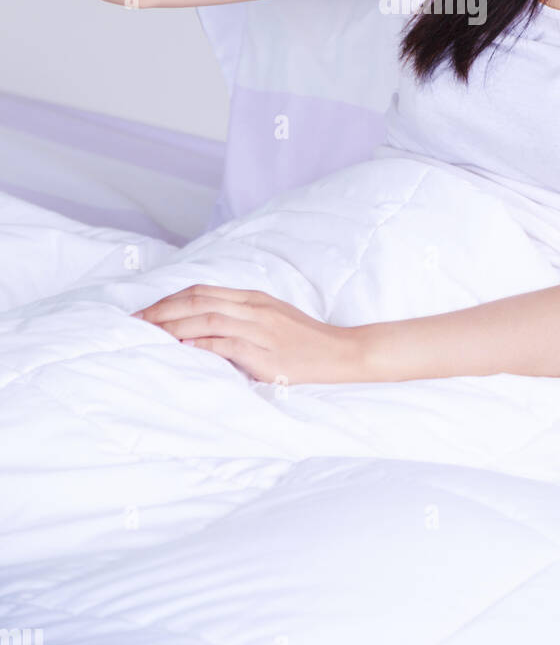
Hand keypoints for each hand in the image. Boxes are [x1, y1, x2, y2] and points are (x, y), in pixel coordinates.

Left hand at [131, 284, 364, 384]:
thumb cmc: (305, 340)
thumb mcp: (272, 318)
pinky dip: (202, 343)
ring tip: (148, 334)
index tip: (144, 311)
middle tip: (134, 322)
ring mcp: (259, 329)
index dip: (169, 299)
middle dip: (162, 310)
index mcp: (252, 298)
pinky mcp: (264, 353)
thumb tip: (200, 325)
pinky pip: (227, 344)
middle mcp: (253, 308)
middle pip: (198, 300)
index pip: (202, 291)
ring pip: (207, 318)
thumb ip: (240, 317)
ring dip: (173, 325)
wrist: (341, 352)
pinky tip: (183, 346)